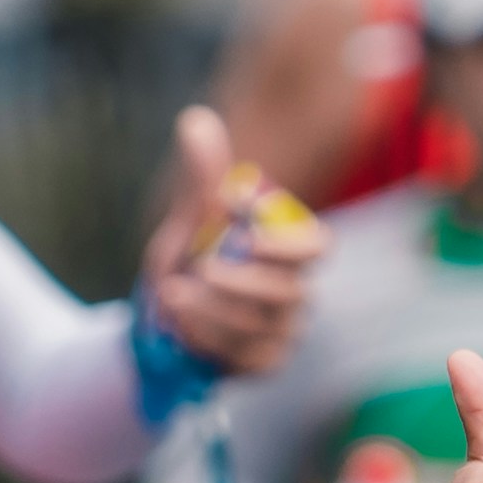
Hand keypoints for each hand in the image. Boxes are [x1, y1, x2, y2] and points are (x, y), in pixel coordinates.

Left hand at [139, 107, 319, 380]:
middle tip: (200, 267)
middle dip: (243, 280)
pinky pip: (245, 356)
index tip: (246, 230)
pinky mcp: (264, 364)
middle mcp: (295, 293)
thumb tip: (194, 119)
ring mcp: (283, 332)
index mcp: (288, 252)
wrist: (165, 318)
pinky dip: (210, 340)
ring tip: (172, 295)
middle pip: (290, 291)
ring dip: (214, 310)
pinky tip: (180, 328)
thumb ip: (202, 177)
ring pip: (261, 324)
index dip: (288, 243)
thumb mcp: (191, 217)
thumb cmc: (190, 260)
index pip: (317, 248)